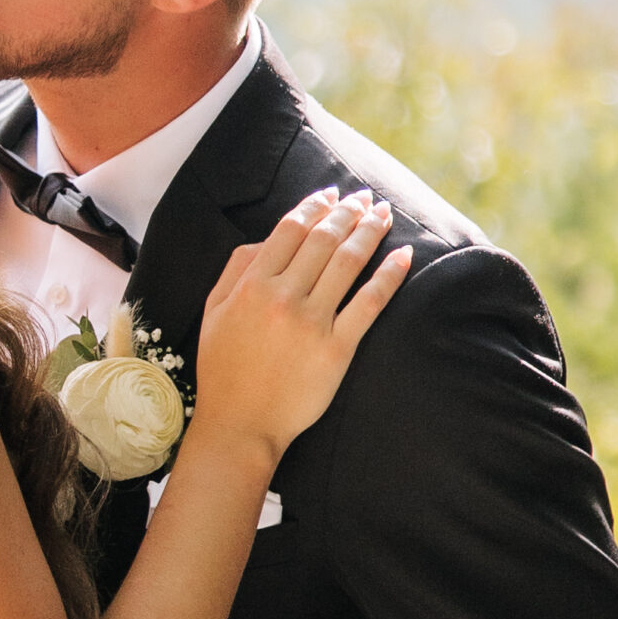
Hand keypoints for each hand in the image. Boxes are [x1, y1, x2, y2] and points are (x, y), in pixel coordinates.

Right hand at [195, 187, 409, 462]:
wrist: (240, 424)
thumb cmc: (224, 369)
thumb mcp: (214, 311)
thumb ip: (236, 268)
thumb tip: (270, 238)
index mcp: (251, 285)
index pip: (290, 229)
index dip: (315, 205)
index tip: (331, 193)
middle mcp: (282, 298)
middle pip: (323, 239)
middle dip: (348, 210)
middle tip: (365, 197)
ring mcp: (311, 323)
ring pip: (348, 262)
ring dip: (370, 231)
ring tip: (384, 214)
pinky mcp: (337, 350)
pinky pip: (369, 303)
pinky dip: (389, 274)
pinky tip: (403, 254)